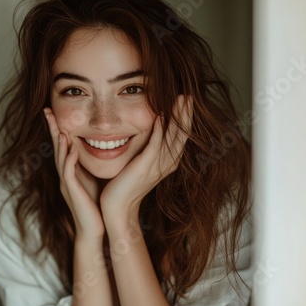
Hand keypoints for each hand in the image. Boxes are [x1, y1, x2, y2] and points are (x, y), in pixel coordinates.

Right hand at [43, 108, 103, 239]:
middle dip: (52, 129)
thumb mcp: (93, 180)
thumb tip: (100, 148)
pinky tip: (71, 148)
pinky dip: (69, 159)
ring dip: (59, 141)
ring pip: (59, 158)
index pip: (62, 146)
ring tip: (58, 125)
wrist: (94, 229)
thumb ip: (90, 165)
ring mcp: (66, 183)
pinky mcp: (71, 192)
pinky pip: (68, 173)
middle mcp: (65, 175)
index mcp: (70, 171)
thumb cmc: (96, 205)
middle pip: (56, 148)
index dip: (58, 128)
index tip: (55, 111)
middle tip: (47, 111)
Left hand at [100, 95, 193, 219]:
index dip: (184, 120)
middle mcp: (166, 164)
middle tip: (188, 96)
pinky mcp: (145, 167)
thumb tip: (146, 135)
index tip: (186, 103)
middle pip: (182, 135)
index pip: (180, 137)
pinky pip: (156, 145)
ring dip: (178, 118)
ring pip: (173, 137)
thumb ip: (146, 152)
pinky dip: (160, 130)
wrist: (117, 209)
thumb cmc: (124, 187)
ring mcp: (157, 166)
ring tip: (182, 100)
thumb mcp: (139, 166)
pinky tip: (161, 116)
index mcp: (166, 163)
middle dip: (186, 115)